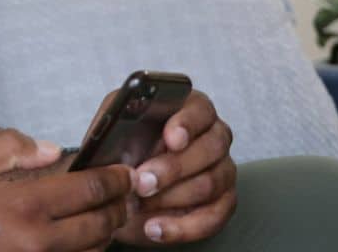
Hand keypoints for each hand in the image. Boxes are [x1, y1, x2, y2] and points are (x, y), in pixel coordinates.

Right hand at [0, 129, 133, 251]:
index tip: (124, 173)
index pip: (90, 189)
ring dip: (105, 235)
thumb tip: (52, 150)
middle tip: (124, 195)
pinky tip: (80, 243)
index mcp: (24, 205)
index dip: (115, 178)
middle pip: (101, 224)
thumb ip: (9, 147)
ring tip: (105, 218)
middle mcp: (37, 241)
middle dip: (118, 206)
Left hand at [113, 90, 236, 245]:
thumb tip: (120, 119)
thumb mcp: (114, 128)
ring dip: (172, 197)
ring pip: (210, 183)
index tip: (172, 139)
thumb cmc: (122, 150)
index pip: (200, 109)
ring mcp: (222, 169)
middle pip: (210, 148)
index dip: (188, 124)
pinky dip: (182, 227)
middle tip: (143, 181)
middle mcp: (214, 136)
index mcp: (190, 109)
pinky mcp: (223, 203)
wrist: (122, 189)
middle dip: (173, 168)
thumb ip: (119, 119)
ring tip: (140, 204)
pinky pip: (213, 217)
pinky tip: (156, 228)